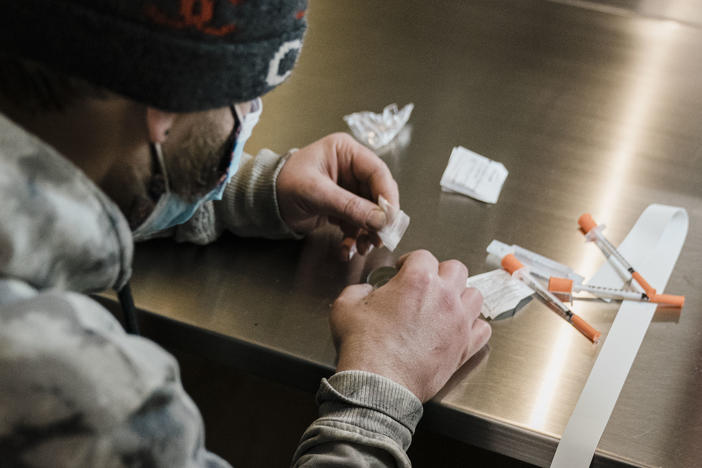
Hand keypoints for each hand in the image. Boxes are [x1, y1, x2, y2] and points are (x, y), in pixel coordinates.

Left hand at [276, 133, 398, 256]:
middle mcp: (351, 168)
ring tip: (364, 247)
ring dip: (369, 232)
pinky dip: (356, 238)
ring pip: (371, 212)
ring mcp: (348, 188)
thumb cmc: (283, 185)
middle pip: (378, 194)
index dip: (387, 196)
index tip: (390, 218)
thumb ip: (350, 206)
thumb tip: (380, 220)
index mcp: (346, 152)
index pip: (378, 172)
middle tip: (381, 237)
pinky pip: (358, 223)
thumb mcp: (317, 193)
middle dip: (379, 219)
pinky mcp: (343, 207)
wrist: (264, 203)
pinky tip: (348, 248)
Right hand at [330, 250, 491, 401]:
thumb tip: (365, 291)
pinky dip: (473, 326)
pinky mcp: (465, 346)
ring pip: (475, 295)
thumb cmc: (364, 345)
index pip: (423, 256)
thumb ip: (358, 290)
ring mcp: (458, 321)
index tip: (403, 270)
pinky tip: (460, 329)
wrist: (378, 381)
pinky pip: (482, 328)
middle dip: (440, 273)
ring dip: (461, 296)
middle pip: (456, 269)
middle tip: (427, 284)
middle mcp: (444, 296)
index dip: (411, 261)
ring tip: (447, 304)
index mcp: (417, 279)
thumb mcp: (346, 307)